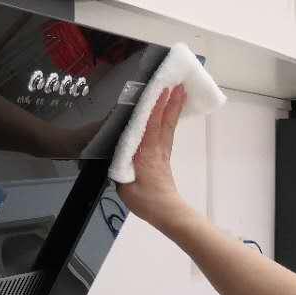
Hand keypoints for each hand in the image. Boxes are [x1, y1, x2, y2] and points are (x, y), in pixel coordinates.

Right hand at [118, 85, 189, 230]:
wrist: (166, 212)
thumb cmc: (145, 199)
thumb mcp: (124, 183)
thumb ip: (120, 164)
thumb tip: (115, 151)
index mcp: (147, 153)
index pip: (152, 125)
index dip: (156, 106)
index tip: (162, 89)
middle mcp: (158, 148)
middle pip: (166, 121)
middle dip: (171, 101)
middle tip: (178, 82)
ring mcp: (163, 152)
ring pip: (169, 125)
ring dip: (174, 108)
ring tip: (179, 92)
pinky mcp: (164, 157)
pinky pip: (168, 133)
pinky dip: (169, 120)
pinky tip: (169, 115)